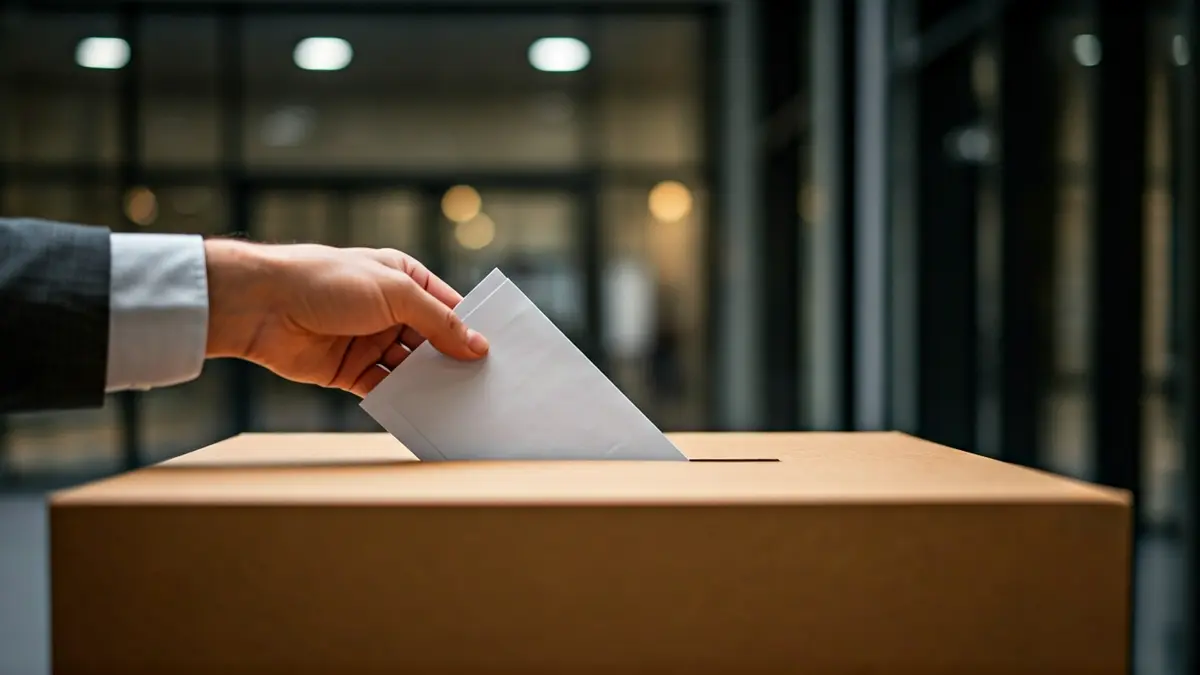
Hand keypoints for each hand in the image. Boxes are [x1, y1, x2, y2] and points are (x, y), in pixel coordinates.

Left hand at [203, 239, 488, 396]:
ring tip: (462, 405)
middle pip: (433, 342)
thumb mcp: (396, 293)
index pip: (449, 308)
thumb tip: (478, 346)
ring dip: (431, 385)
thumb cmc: (327, 281)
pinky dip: (402, 402)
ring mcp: (369, 342)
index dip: (472, 331)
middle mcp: (389, 311)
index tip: (498, 356)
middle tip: (486, 387)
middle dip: (455, 363)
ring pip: (411, 370)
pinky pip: (384, 390)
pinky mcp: (349, 372)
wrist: (262, 306)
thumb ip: (439, 322)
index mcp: (403, 280)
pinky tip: (424, 414)